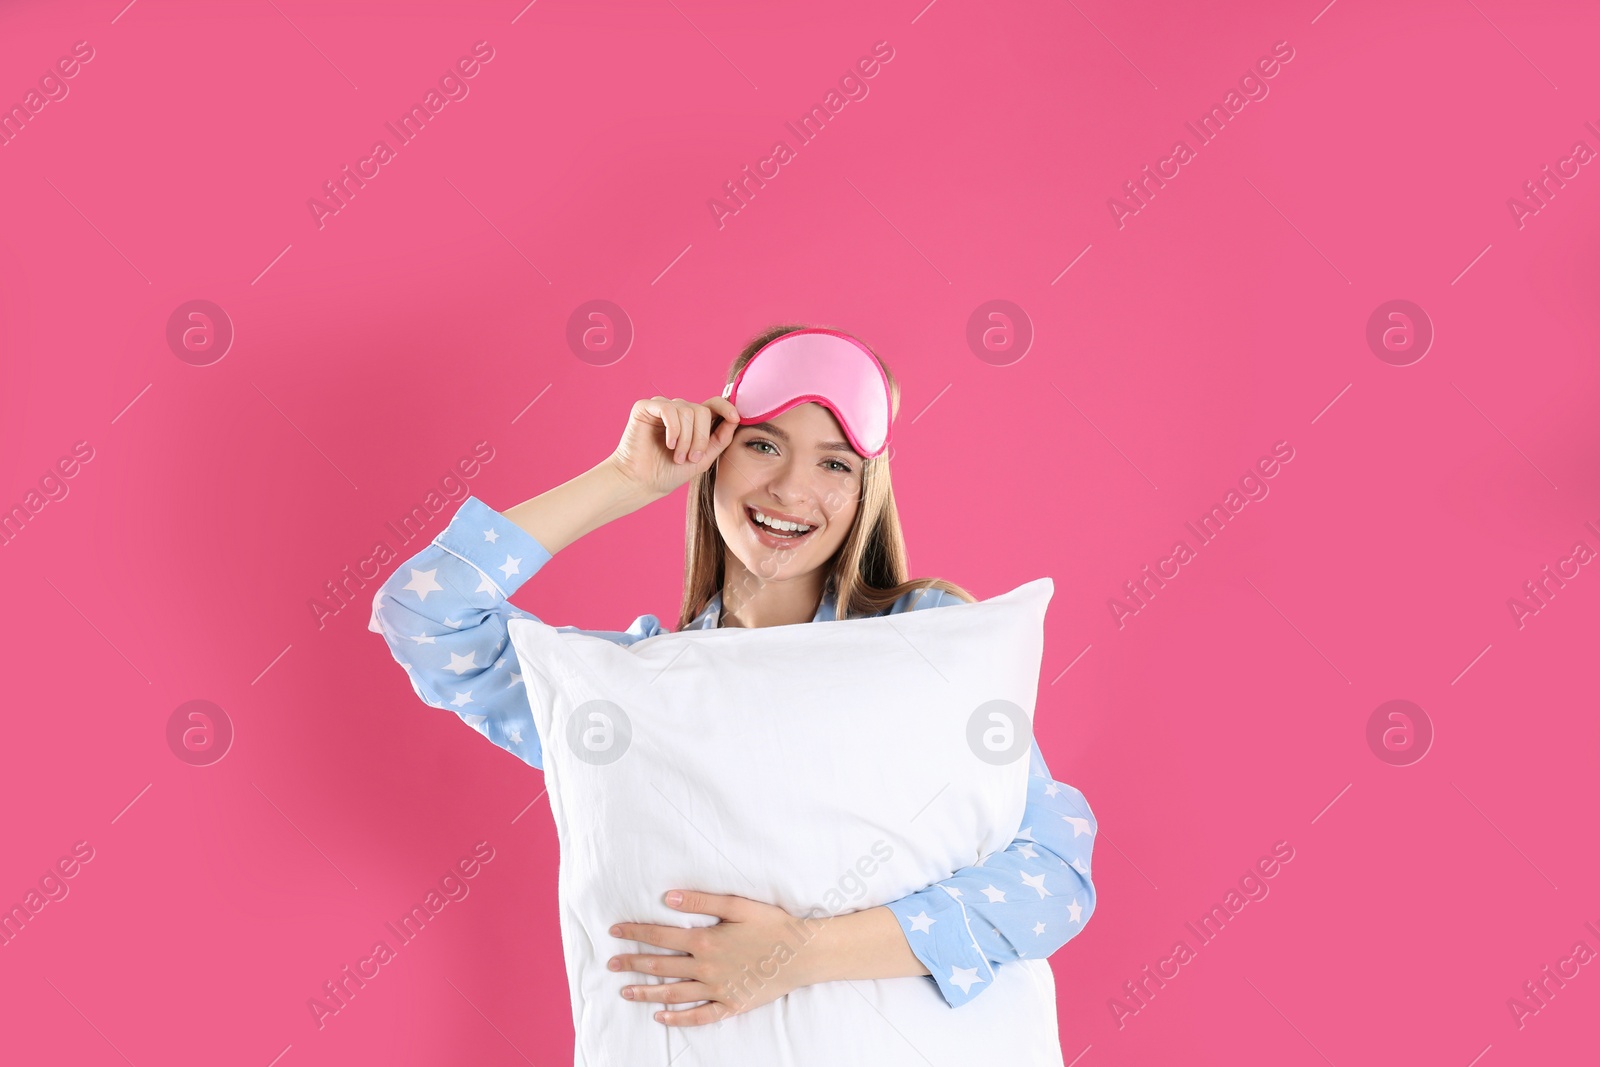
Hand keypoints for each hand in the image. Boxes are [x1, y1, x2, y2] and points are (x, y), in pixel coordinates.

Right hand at [607, 395, 739, 499]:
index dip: (727, 407)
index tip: (736, 418)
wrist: (643, 483)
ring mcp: (662, 407)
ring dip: (685, 439)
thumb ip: (721, 438)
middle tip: (690, 457)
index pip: (714, 404)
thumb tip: (735, 419)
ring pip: (687, 411)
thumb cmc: (670, 472)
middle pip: (702, 410)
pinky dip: (673, 429)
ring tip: (676, 456)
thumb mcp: (704, 458)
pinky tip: (668, 444)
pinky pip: (668, 409)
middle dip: (700, 437)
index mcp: (693, 421)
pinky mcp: (645, 407)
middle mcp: (678, 411)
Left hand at [608, 890, 820, 1026]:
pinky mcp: (731, 1005)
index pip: (660, 935)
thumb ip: (702, 900)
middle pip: (661, 965)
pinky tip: (661, 1017)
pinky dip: (678, 1018)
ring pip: (674, 993)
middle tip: (610, 964)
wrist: (802, 954)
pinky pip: (699, 1016)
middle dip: (633, 963)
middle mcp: (706, 967)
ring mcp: (717, 989)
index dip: (635, 932)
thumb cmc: (773, 925)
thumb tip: (669, 897)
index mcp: (706, 940)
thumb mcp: (738, 905)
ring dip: (646, 992)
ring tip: (625, 991)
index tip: (614, 932)